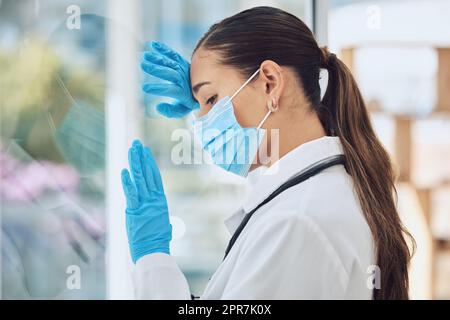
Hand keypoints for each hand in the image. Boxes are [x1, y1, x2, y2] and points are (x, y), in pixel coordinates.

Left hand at [121, 139, 171, 262]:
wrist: (154, 252)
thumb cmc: (157, 240)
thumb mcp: (160, 222)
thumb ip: (156, 212)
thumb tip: (157, 209)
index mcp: (160, 201)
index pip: (154, 178)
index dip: (149, 163)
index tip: (145, 152)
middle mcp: (153, 200)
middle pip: (147, 175)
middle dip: (141, 158)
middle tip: (137, 144)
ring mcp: (145, 205)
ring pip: (140, 180)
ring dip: (135, 164)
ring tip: (132, 150)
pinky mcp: (135, 212)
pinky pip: (131, 194)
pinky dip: (128, 182)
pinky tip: (125, 171)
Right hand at [141, 41, 199, 117]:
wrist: (204, 89)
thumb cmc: (188, 102)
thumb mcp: (181, 110)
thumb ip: (170, 111)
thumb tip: (157, 106)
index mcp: (183, 93)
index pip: (170, 90)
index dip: (158, 89)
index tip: (144, 88)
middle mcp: (184, 80)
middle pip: (170, 74)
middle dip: (157, 70)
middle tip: (143, 65)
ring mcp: (184, 69)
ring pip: (170, 63)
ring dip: (158, 59)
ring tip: (145, 56)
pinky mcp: (182, 62)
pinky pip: (173, 55)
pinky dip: (164, 49)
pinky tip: (153, 44)